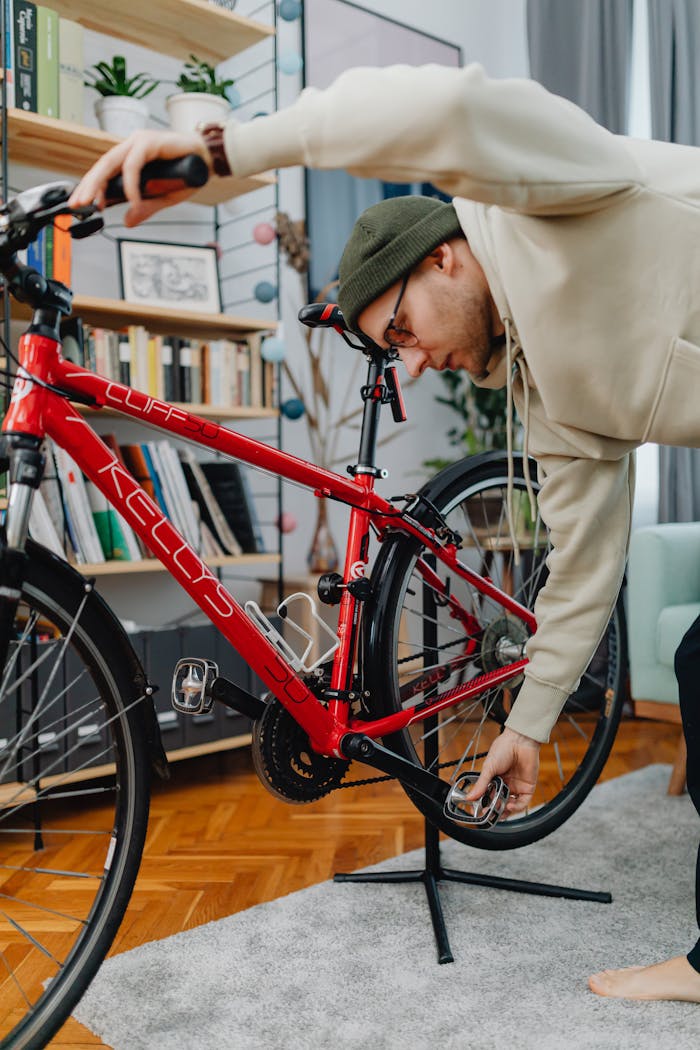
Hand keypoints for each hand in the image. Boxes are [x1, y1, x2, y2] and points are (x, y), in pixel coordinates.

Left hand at [68, 129, 212, 226]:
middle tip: (78, 205)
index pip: (105, 172)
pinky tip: (132, 199)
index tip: (84, 205)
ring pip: (111, 162)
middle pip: (102, 166)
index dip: (92, 188)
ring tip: (93, 202)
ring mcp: (139, 142)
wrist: (210, 160)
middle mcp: (132, 147)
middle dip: (88, 186)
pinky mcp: (150, 141)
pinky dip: (130, 184)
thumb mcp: (163, 198)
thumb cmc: (189, 173)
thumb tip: (127, 221)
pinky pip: (133, 165)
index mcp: (132, 157)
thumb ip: (145, 207)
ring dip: (99, 183)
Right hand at [465, 726, 539, 814]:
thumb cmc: (503, 749)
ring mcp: (516, 787)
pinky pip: (523, 802)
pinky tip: (509, 806)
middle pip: (500, 804)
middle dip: (495, 811)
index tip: (480, 812)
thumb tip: (469, 797)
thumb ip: (481, 784)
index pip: (489, 797)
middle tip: (489, 814)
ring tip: (500, 810)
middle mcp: (506, 785)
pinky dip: (516, 807)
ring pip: (512, 806)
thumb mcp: (488, 768)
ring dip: (506, 811)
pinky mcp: (527, 788)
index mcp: (494, 780)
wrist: (519, 741)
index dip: (485, 805)